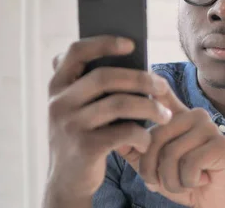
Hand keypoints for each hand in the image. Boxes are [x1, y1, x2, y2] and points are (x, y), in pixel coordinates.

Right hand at [44, 36, 173, 202]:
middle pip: (106, 77)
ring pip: (119, 104)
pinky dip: (142, 135)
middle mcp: (59, 103)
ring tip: (166, 115)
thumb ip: (95, 86)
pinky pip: (124, 132)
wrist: (68, 181)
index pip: (76, 51)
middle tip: (163, 87)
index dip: (104, 43)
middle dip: (141, 79)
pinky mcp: (84, 148)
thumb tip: (135, 61)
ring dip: (150, 108)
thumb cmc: (84, 134)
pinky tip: (148, 140)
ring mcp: (70, 125)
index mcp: (58, 86)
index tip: (131, 44)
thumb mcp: (80, 108)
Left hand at [118, 78, 224, 207]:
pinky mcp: (221, 145)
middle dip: (151, 170)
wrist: (216, 202)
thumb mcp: (155, 167)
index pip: (162, 93)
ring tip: (183, 183)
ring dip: (171, 181)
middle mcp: (195, 115)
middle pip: (155, 138)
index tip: (143, 70)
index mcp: (178, 117)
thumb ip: (137, 150)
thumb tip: (113, 132)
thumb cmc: (184, 181)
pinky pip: (189, 165)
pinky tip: (200, 181)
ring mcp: (210, 128)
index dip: (151, 83)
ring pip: (171, 155)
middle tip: (160, 184)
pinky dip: (188, 183)